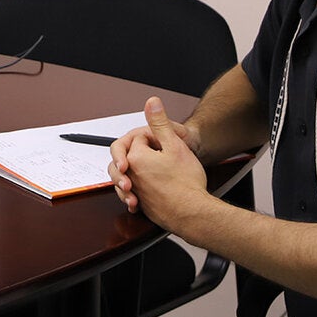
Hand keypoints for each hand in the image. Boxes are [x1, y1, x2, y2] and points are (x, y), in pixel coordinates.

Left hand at [117, 97, 209, 232]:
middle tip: (158, 155)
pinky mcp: (140, 204)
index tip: (167, 144)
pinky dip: (136, 190)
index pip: (138, 139)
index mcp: (135, 157)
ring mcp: (134, 190)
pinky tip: (145, 190)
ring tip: (155, 167)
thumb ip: (159, 123)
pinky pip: (130, 194)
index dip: (154, 139)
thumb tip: (151, 103)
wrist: (192, 213)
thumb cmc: (186, 182)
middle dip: (141, 152)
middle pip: (125, 156)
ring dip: (137, 171)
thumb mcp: (175, 145)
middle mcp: (129, 174)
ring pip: (125, 175)